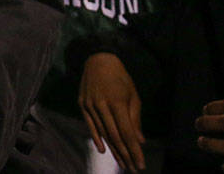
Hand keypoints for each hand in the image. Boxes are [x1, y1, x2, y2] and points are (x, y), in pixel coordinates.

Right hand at [79, 52, 145, 171]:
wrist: (97, 59)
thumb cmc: (120, 77)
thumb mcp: (132, 95)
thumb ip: (135, 118)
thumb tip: (139, 140)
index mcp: (117, 102)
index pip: (126, 132)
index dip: (134, 150)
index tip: (140, 164)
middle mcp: (102, 105)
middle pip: (115, 136)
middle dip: (125, 154)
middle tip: (132, 168)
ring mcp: (90, 105)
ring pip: (103, 132)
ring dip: (113, 150)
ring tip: (122, 163)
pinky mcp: (82, 104)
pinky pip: (90, 125)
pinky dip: (96, 138)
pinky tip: (103, 150)